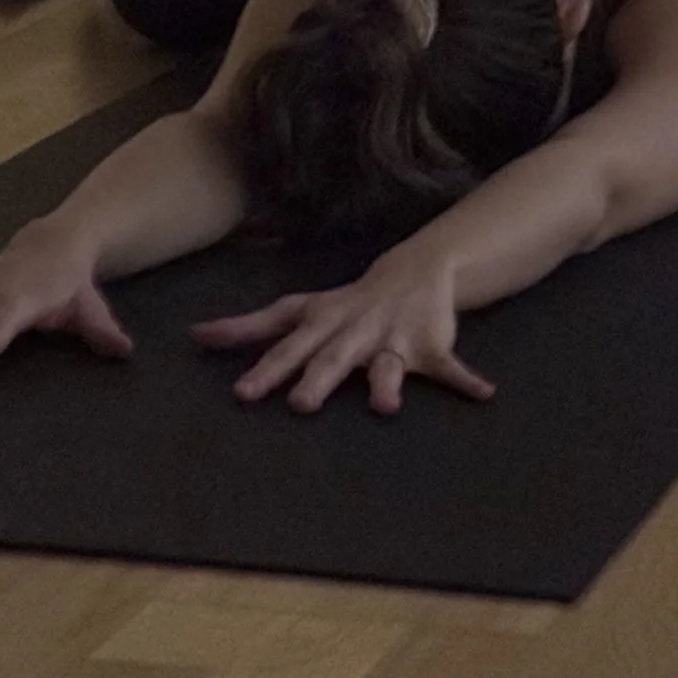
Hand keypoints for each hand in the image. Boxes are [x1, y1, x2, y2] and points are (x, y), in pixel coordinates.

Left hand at [193, 259, 494, 415]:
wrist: (416, 270)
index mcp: (322, 323)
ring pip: (388, 365)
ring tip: (385, 407)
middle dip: (316, 380)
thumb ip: (250, 327)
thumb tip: (194, 335)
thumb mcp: (298, 310)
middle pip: (331, 358)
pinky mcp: (429, 348)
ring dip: (386, 384)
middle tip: (300, 406)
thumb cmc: (345, 304)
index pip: (285, 343)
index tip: (240, 393)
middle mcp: (354, 331)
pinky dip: (467, 380)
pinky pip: (450, 367)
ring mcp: (392, 341)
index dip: (264, 366)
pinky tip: (483, 393)